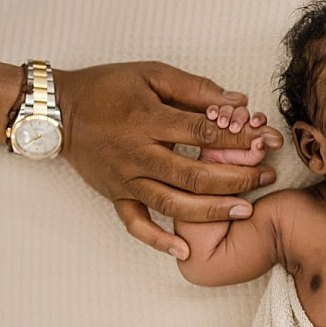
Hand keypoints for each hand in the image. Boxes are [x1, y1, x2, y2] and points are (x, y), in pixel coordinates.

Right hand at [55, 61, 282, 257]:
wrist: (58, 110)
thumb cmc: (108, 87)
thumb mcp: (151, 74)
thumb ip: (195, 88)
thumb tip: (238, 102)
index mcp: (148, 120)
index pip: (203, 134)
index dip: (238, 139)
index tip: (266, 142)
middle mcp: (137, 154)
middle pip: (194, 174)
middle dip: (236, 178)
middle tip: (267, 177)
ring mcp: (126, 179)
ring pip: (173, 203)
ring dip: (211, 209)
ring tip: (244, 208)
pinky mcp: (115, 196)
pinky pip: (136, 224)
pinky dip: (158, 241)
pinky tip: (184, 252)